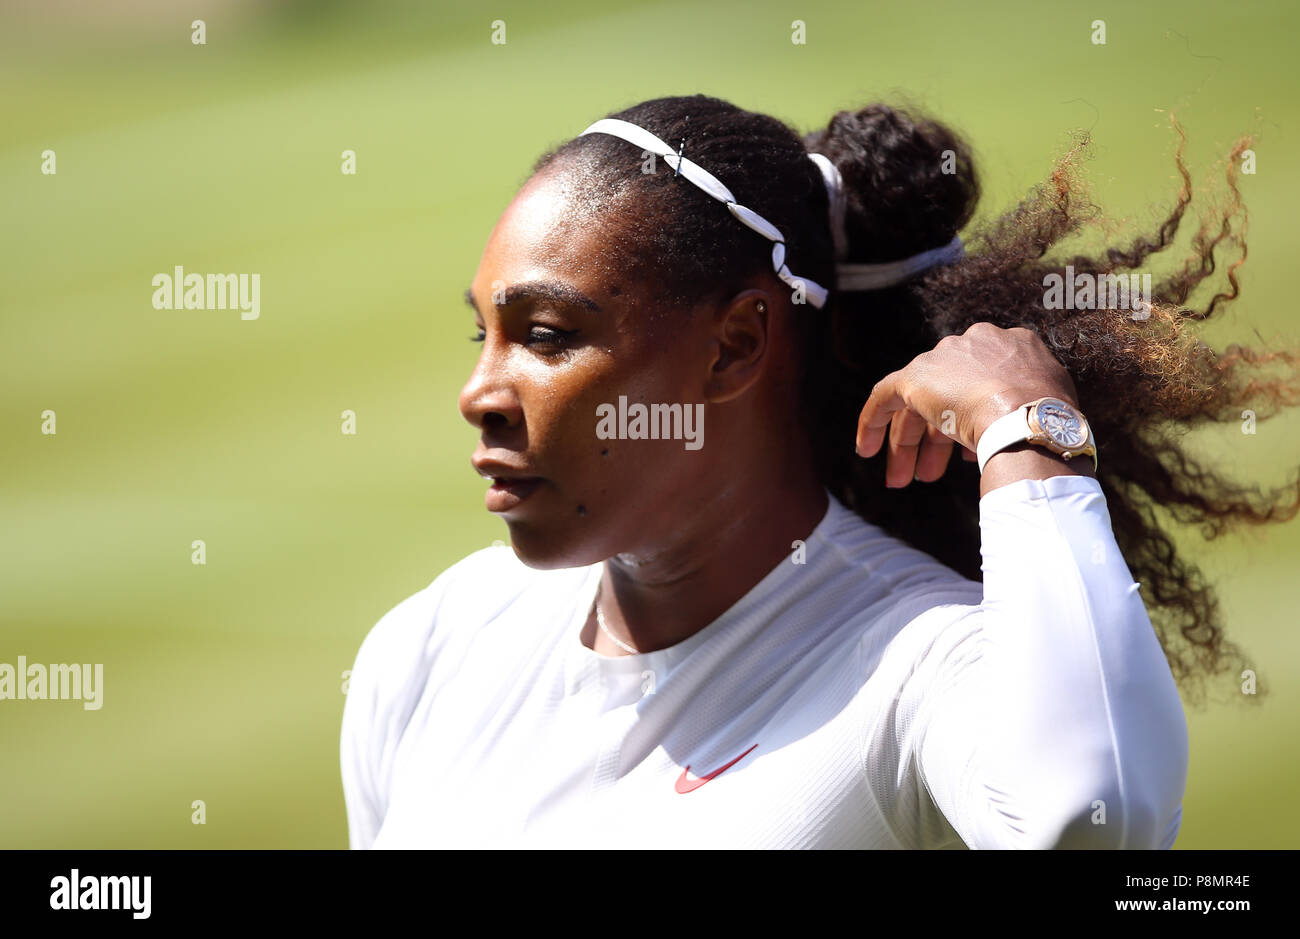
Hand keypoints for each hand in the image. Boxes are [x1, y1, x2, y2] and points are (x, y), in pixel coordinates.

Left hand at [854, 322, 1080, 488]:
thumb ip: (1029, 405)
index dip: (971, 422)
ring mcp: (943, 359)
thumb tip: (1019, 428)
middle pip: (945, 395)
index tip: (970, 455)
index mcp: (1008, 346)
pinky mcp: (914, 377)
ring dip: (909, 444)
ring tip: (902, 481)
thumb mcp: (1050, 403)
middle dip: (936, 440)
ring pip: (917, 404)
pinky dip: (873, 423)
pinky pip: (884, 397)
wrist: (1028, 417)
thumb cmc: (1049, 421)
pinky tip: (866, 450)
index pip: (980, 387)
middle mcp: (972, 345)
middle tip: (928, 476)